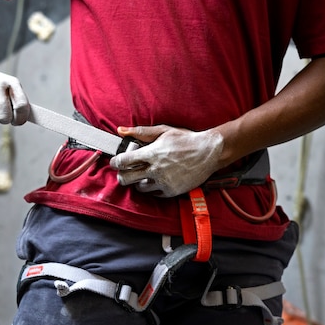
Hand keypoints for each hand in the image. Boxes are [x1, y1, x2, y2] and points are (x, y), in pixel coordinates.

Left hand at [109, 125, 223, 197]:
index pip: (123, 162)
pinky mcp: (171, 191)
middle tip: (124, 172)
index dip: (115, 162)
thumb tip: (120, 130)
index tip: (116, 162)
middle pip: (126, 179)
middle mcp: (155, 169)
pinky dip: (153, 187)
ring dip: (138, 181)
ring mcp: (163, 182)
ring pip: (139, 188)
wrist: (209, 153)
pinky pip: (154, 193)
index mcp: (151, 153)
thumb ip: (140, 132)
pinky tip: (157, 179)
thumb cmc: (186, 140)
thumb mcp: (163, 131)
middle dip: (122, 175)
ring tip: (145, 174)